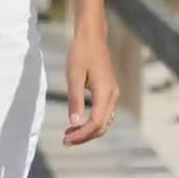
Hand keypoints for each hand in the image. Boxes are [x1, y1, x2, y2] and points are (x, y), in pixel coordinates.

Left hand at [62, 27, 118, 146]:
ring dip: (88, 131)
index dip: (81, 135)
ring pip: (104, 122)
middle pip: (102, 126)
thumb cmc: (81, 53)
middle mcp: (113, 95)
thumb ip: (74, 100)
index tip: (65, 139)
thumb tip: (73, 123)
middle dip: (84, 137)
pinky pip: (103, 114)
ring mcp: (113, 94)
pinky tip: (77, 123)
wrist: (92, 37)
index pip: (95, 123)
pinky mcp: (109, 92)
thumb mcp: (73, 76)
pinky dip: (92, 123)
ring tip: (69, 134)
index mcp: (105, 92)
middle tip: (65, 141)